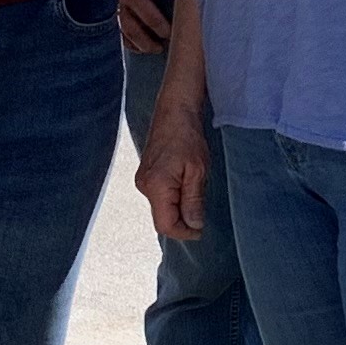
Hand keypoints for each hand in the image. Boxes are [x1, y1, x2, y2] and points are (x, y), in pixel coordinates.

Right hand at [112, 0, 171, 53]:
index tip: (170, 35)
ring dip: (136, 43)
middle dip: (147, 41)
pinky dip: (123, 38)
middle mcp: (117, 1)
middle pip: (133, 29)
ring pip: (122, 31)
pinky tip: (132, 45)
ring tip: (149, 50)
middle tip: (161, 48)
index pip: (148, 15)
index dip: (160, 27)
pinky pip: (113, 26)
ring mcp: (108, 4)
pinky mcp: (103, 4)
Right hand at [136, 101, 211, 241]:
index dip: (184, 232)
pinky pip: (160, 197)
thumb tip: (193, 225)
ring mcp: (143, 181)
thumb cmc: (187, 136)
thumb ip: (193, 200)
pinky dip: (174, 199)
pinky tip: (187, 187)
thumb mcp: (198, 171)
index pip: (165, 225)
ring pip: (161, 208)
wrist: (174, 112)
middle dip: (182, 221)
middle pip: (162, 218)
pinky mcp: (146, 175)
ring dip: (179, 209)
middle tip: (202, 213)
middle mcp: (144, 186)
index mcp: (156, 186)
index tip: (201, 230)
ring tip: (196, 193)